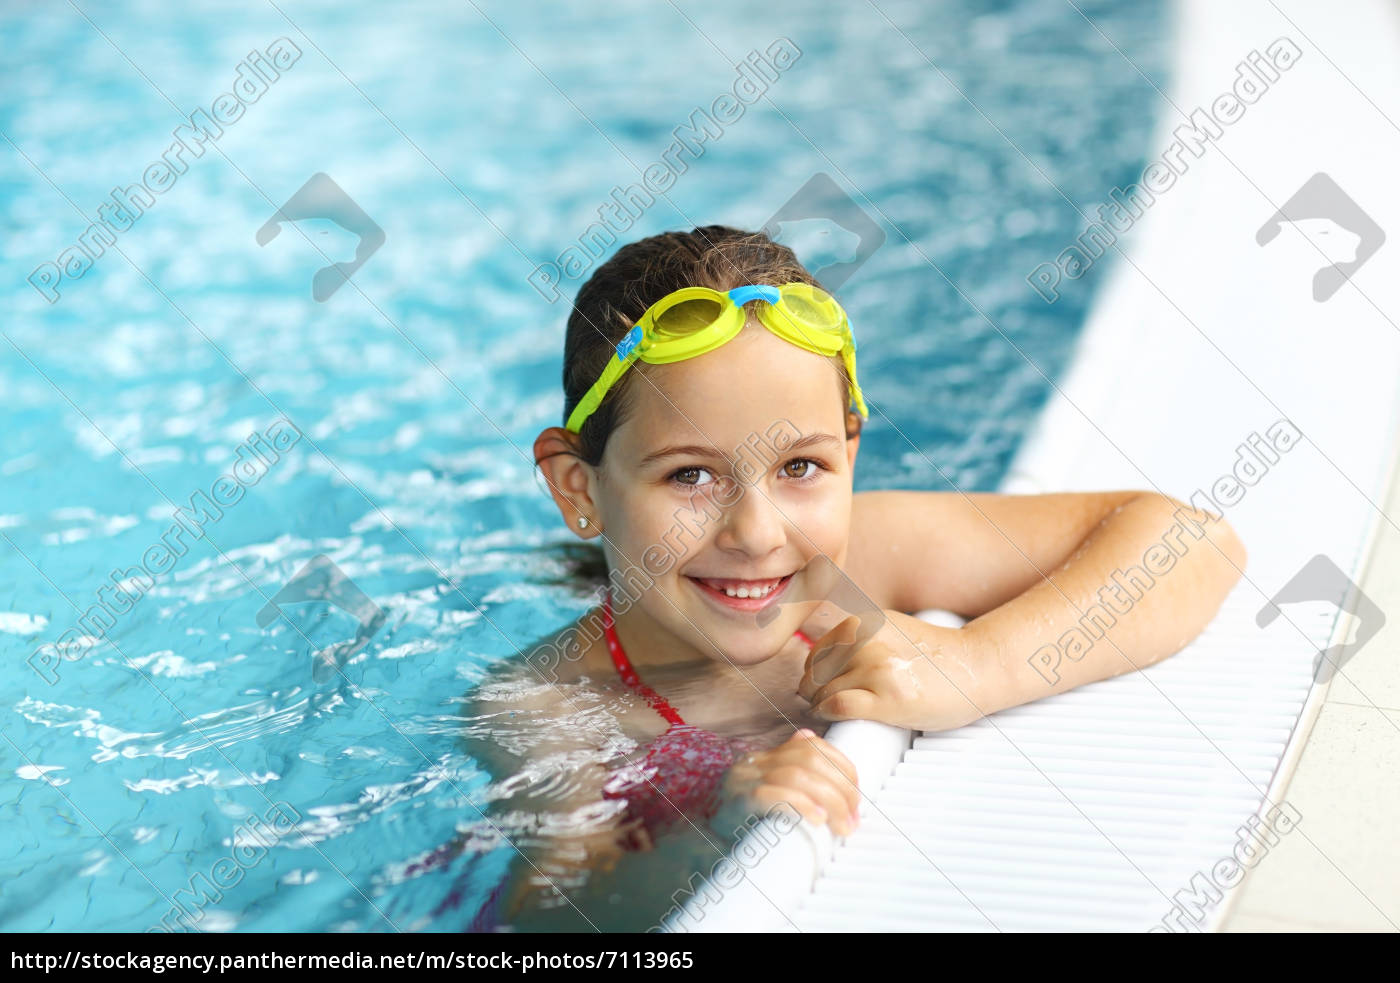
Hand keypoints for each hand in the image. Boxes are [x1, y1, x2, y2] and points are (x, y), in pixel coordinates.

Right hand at [722, 729, 860, 836]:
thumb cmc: (740, 824)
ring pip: (796, 775)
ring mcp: (743, 781)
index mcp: (766, 758)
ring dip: (829, 800)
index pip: (812, 746)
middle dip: (841, 788)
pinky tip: (816, 818)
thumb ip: (792, 774)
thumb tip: (811, 743)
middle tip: (852, 819)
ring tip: (841, 825)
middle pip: (809, 760)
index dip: (841, 767)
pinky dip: (800, 804)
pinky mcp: (737, 803)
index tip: (856, 796)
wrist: (699, 843)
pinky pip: (772, 794)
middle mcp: (754, 763)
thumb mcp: (767, 794)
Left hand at [798, 610, 991, 731]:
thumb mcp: (889, 629)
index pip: (817, 649)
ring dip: (819, 704)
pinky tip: (832, 715)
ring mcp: (877, 669)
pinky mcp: (887, 699)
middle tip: (818, 701)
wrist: (976, 667)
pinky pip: (836, 705)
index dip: (812, 670)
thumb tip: (815, 658)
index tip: (817, 682)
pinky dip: (827, 712)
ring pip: (822, 690)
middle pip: (815, 671)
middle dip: (812, 689)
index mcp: (865, 623)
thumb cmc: (934, 656)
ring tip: (829, 711)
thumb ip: (858, 637)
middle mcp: (867, 641)